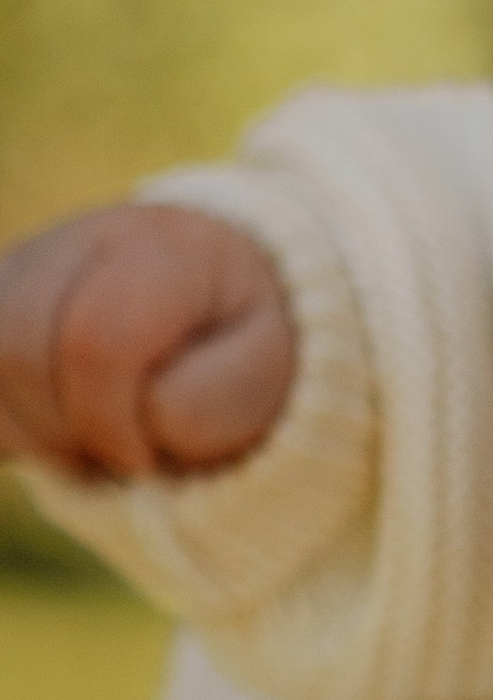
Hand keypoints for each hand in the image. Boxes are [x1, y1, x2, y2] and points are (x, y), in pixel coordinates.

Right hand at [0, 203, 294, 479]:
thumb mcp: (261, 374)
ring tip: (99, 441)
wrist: (221, 304)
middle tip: (123, 456)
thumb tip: (139, 422)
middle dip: (67, 428)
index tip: (147, 460)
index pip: (94, 340)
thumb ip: (207, 401)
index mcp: (163, 249)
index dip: (108, 421)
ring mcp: (25, 263)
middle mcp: (80, 238)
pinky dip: (11, 423)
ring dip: (33, 429)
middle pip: (18, 348)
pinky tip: (66, 430)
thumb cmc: (244, 345)